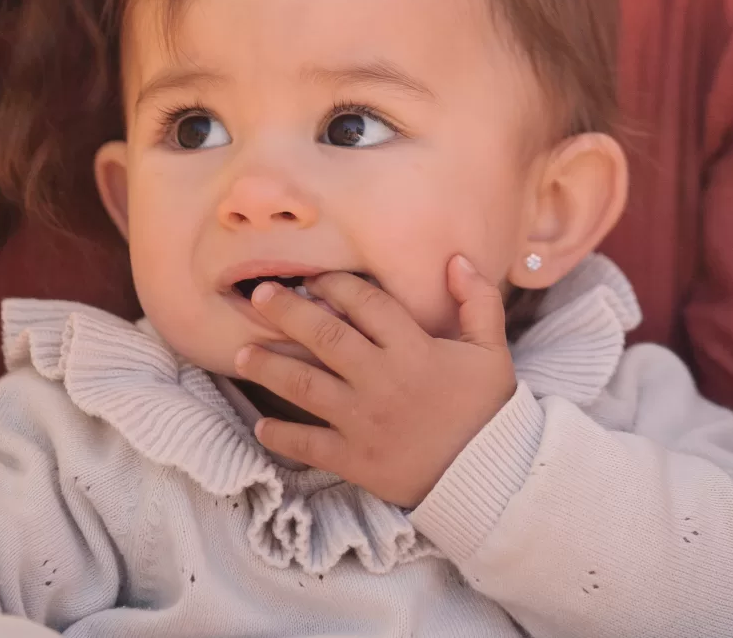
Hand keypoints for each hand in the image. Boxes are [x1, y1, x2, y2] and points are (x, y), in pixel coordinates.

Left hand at [235, 256, 516, 507]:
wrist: (486, 474)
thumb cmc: (487, 408)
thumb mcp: (491, 350)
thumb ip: (477, 302)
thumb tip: (457, 259)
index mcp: (414, 350)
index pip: (367, 305)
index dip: (337, 285)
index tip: (314, 277)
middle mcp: (382, 380)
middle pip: (325, 337)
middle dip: (287, 312)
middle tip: (258, 296)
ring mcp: (363, 422)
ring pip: (305, 387)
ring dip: (270, 368)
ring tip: (241, 355)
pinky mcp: (354, 459)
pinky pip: (307, 445)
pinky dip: (281, 436)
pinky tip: (260, 426)